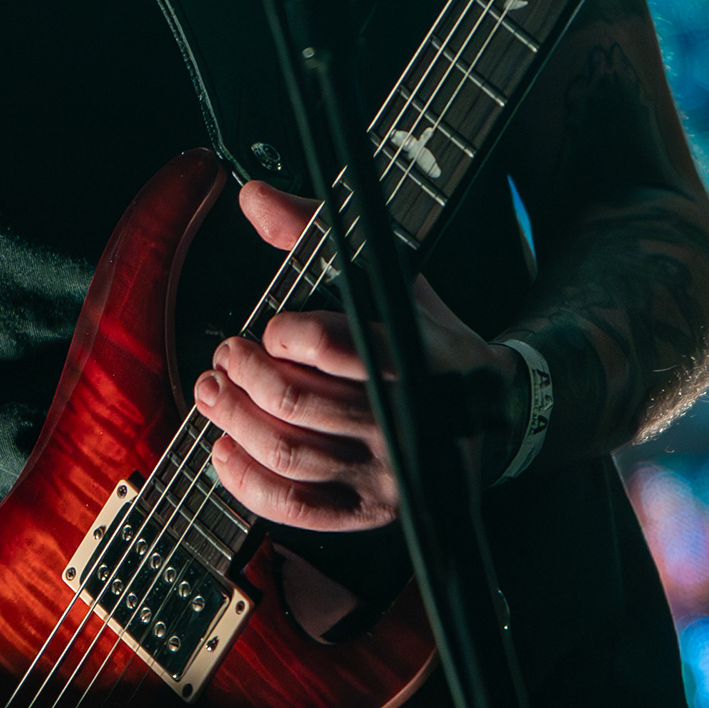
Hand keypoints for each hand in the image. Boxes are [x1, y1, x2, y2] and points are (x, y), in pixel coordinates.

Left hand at [195, 180, 520, 532]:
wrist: (493, 414)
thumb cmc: (428, 340)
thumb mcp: (389, 277)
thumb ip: (316, 232)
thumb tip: (255, 195)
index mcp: (412, 353)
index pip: (327, 343)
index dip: (281, 334)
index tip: (268, 329)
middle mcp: (401, 417)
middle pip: (295, 401)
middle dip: (242, 375)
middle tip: (226, 357)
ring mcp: (386, 472)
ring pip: (288, 453)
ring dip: (234, 421)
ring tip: (214, 393)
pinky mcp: (369, 511)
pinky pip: (295, 508)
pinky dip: (248, 481)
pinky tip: (226, 450)